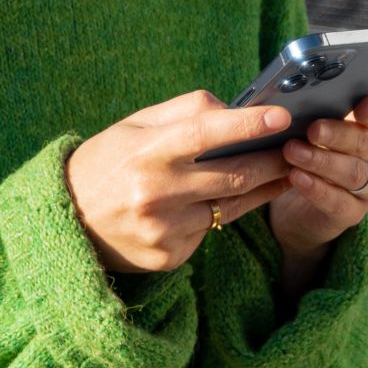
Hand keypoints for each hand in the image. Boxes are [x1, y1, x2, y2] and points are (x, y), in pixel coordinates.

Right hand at [68, 91, 295, 273]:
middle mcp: (154, 194)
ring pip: (230, 207)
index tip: (282, 116)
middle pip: (232, 177)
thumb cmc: (108, 162)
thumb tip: (235, 110)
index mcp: (145, 153)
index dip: (246, 124)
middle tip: (300, 148)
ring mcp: (163, 230)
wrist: (67, 220)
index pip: (204, 133)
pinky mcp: (168, 257)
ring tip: (285, 170)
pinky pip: (209, 230)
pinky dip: (219, 214)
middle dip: (273, 161)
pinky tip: (221, 201)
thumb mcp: (134, 127)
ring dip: (262, 189)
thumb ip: (185, 113)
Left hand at [262, 93, 367, 261]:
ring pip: (353, 173)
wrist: (302, 202)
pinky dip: (316, 188)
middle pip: (365, 143)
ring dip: (322, 161)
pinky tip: (296, 177)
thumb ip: (317, 113)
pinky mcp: (354, 213)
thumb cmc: (312, 152)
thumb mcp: (317, 130)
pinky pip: (338, 201)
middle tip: (312, 129)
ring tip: (293, 152)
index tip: (361, 104)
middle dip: (338, 135)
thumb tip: (296, 99)